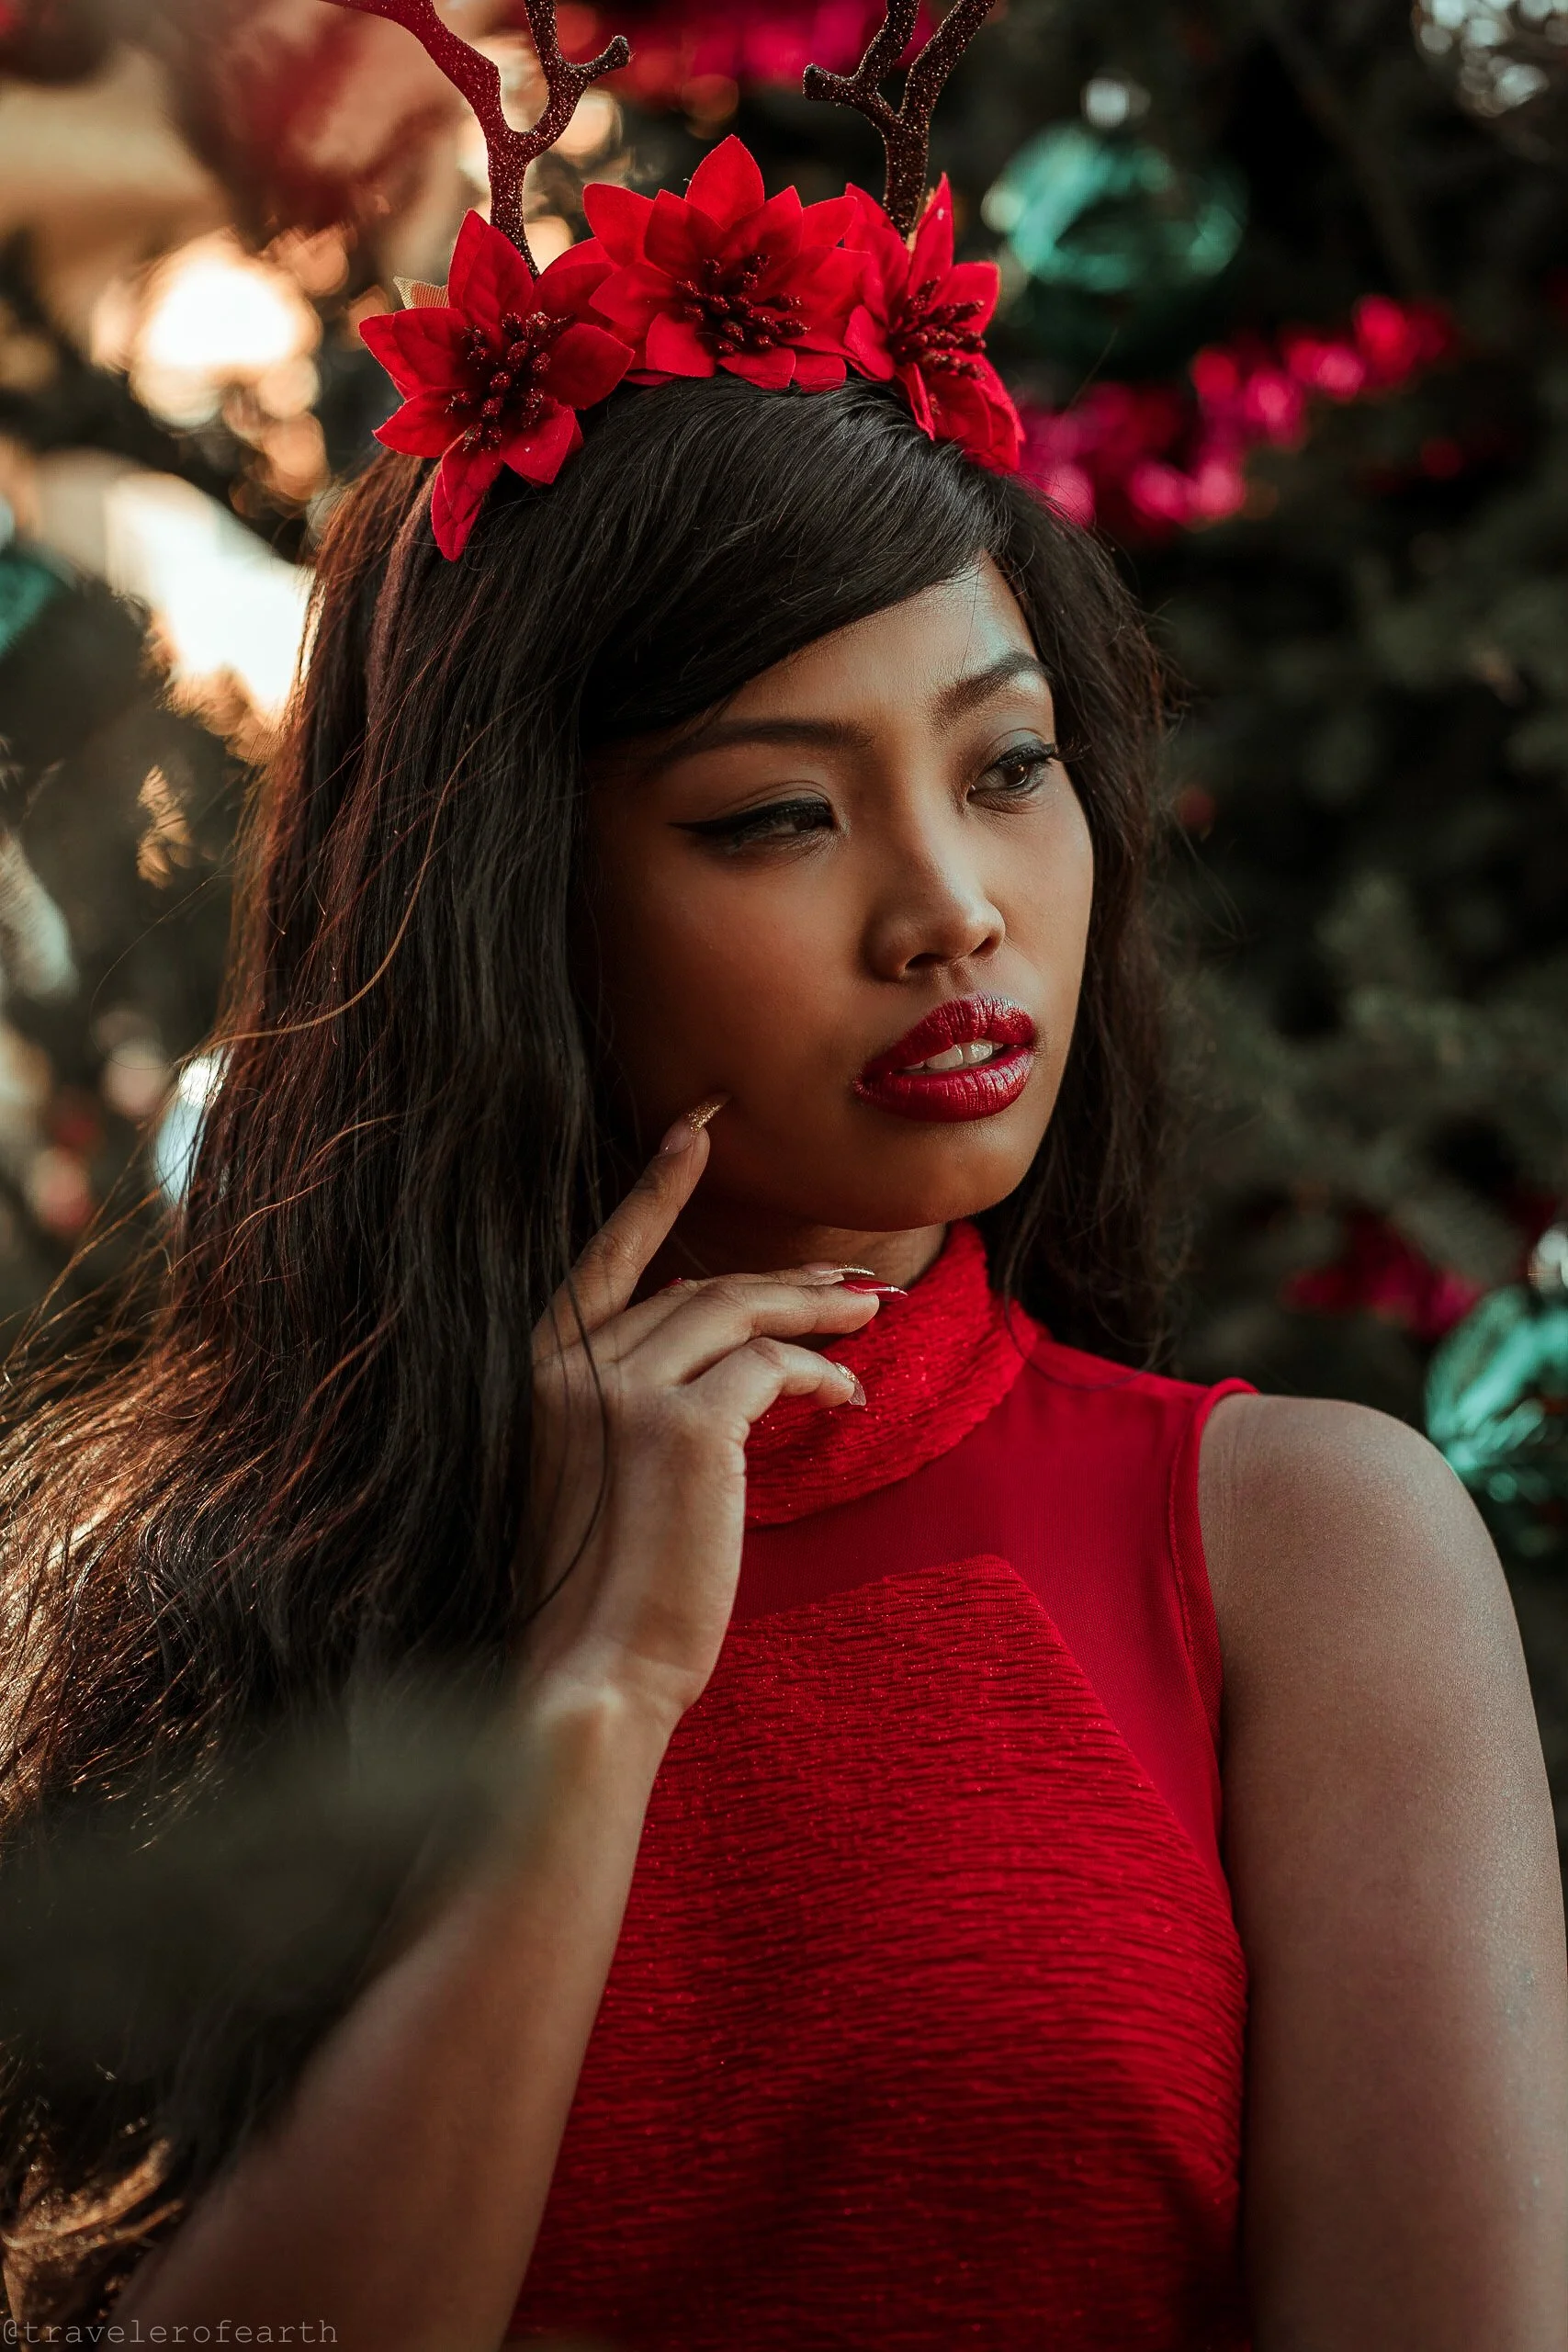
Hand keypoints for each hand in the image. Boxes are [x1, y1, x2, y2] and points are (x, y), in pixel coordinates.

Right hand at [518, 1106, 879, 1732]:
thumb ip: (634, 1404)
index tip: (698, 1127)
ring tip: (870, 1318)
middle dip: (784, 1279)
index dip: (655, 1186)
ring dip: (815, 1310)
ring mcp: (625, 1391)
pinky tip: (846, 1397)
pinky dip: (820, 1373)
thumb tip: (724, 1357)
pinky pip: (773, 1367)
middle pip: (697, 1285)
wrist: (589, 1674)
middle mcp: (571, 1365)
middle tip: (853, 1287)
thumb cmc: (598, 1594)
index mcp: (537, 1372)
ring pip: (739, 1311)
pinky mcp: (687, 1428)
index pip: (607, 1256)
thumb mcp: (597, 1476)